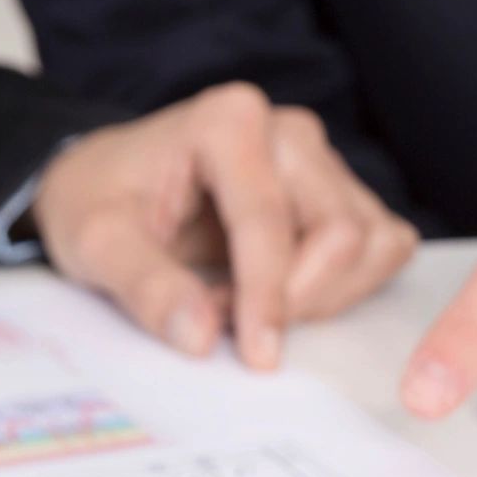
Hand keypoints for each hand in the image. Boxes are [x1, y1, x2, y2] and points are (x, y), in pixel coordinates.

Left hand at [32, 84, 418, 368]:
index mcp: (229, 121)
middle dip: (299, 299)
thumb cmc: (100, 202)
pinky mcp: (341, 193)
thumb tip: (200, 335)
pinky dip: (347, 288)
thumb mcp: (94, 242)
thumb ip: (144, 286)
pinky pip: (382, 248)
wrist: (107, 184)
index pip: (269, 221)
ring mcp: (322, 161)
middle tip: (239, 331)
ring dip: (325, 297)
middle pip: (340, 233)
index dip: (268, 296)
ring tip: (257, 311)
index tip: (257, 355)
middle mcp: (289, 131)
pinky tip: (291, 297)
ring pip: (371, 244)